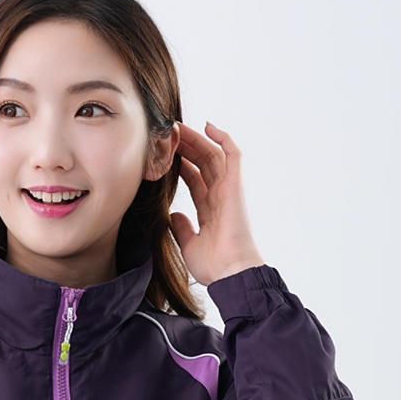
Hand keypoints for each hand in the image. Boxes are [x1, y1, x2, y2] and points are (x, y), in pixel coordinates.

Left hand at [169, 121, 265, 285]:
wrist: (230, 272)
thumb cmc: (213, 266)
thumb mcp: (189, 244)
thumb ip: (182, 227)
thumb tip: (175, 214)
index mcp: (210, 210)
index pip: (195, 180)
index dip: (181, 166)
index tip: (164, 155)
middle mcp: (221, 197)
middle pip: (203, 164)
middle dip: (186, 147)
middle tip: (168, 134)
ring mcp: (229, 190)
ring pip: (213, 155)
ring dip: (197, 140)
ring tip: (179, 127)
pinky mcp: (236, 186)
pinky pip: (233, 155)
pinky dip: (223, 139)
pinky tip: (208, 126)